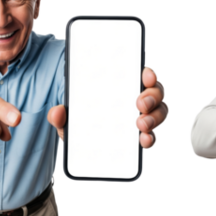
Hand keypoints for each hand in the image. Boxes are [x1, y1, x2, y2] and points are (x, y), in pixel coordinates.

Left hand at [47, 66, 168, 149]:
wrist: (83, 137)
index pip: (142, 74)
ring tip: (142, 125)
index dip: (148, 73)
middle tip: (139, 104)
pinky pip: (152, 135)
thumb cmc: (82, 115)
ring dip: (154, 118)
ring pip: (159, 113)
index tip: (145, 75)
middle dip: (151, 97)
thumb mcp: (69, 113)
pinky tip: (144, 141)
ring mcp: (143, 116)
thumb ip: (62, 113)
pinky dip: (151, 138)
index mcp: (124, 83)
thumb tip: (56, 113)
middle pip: (155, 92)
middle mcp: (139, 97)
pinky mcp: (142, 135)